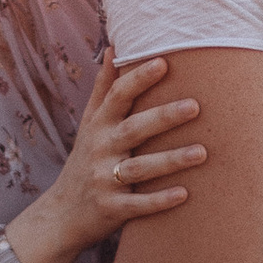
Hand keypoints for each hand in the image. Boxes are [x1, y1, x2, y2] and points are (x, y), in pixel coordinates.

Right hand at [7, 53, 204, 262]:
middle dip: (163, 117)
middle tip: (195, 105)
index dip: (138, 79)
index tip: (163, 62)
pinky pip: (138, 204)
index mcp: (98, 126)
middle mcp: (100, 150)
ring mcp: (104, 180)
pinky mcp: (111, 209)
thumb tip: (113, 48)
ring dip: (170, 160)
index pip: (117, 96)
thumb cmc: (84, 161)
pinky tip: (184, 194)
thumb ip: (103, 88)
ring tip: (202, 152)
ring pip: (139, 168)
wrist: (61, 215)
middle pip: (133, 129)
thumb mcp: (89, 124)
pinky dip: (159, 201)